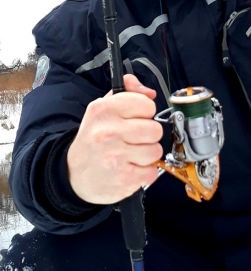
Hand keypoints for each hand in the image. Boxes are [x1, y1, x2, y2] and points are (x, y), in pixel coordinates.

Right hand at [67, 74, 163, 203]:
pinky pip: (152, 171)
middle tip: (134, 140)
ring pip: (156, 151)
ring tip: (130, 155)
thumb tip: (149, 92)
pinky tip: (130, 169)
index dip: (145, 113)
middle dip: (149, 136)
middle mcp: (108, 132)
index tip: (135, 119)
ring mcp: (116, 156)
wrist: (74, 174)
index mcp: (103, 110)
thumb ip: (128, 93)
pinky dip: (145, 173)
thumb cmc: (94, 140)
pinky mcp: (124, 178)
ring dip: (147, 155)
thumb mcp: (103, 109)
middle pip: (155, 130)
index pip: (147, 104)